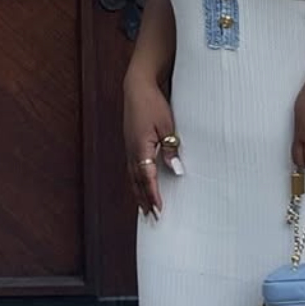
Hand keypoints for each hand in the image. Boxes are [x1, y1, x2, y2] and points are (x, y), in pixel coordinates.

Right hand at [124, 74, 182, 217]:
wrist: (137, 87)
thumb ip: (171, 148)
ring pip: (133, 177)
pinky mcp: (130, 144)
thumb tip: (175, 169)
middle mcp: (131, 151)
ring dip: (139, 193)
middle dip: (144, 200)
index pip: (147, 179)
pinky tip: (140, 185)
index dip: (153, 196)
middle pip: (137, 182)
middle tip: (152, 218)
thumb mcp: (167, 126)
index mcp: (140, 149)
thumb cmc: (153, 104)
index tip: (159, 211)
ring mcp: (129, 148)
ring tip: (144, 208)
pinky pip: (132, 168)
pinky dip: (136, 181)